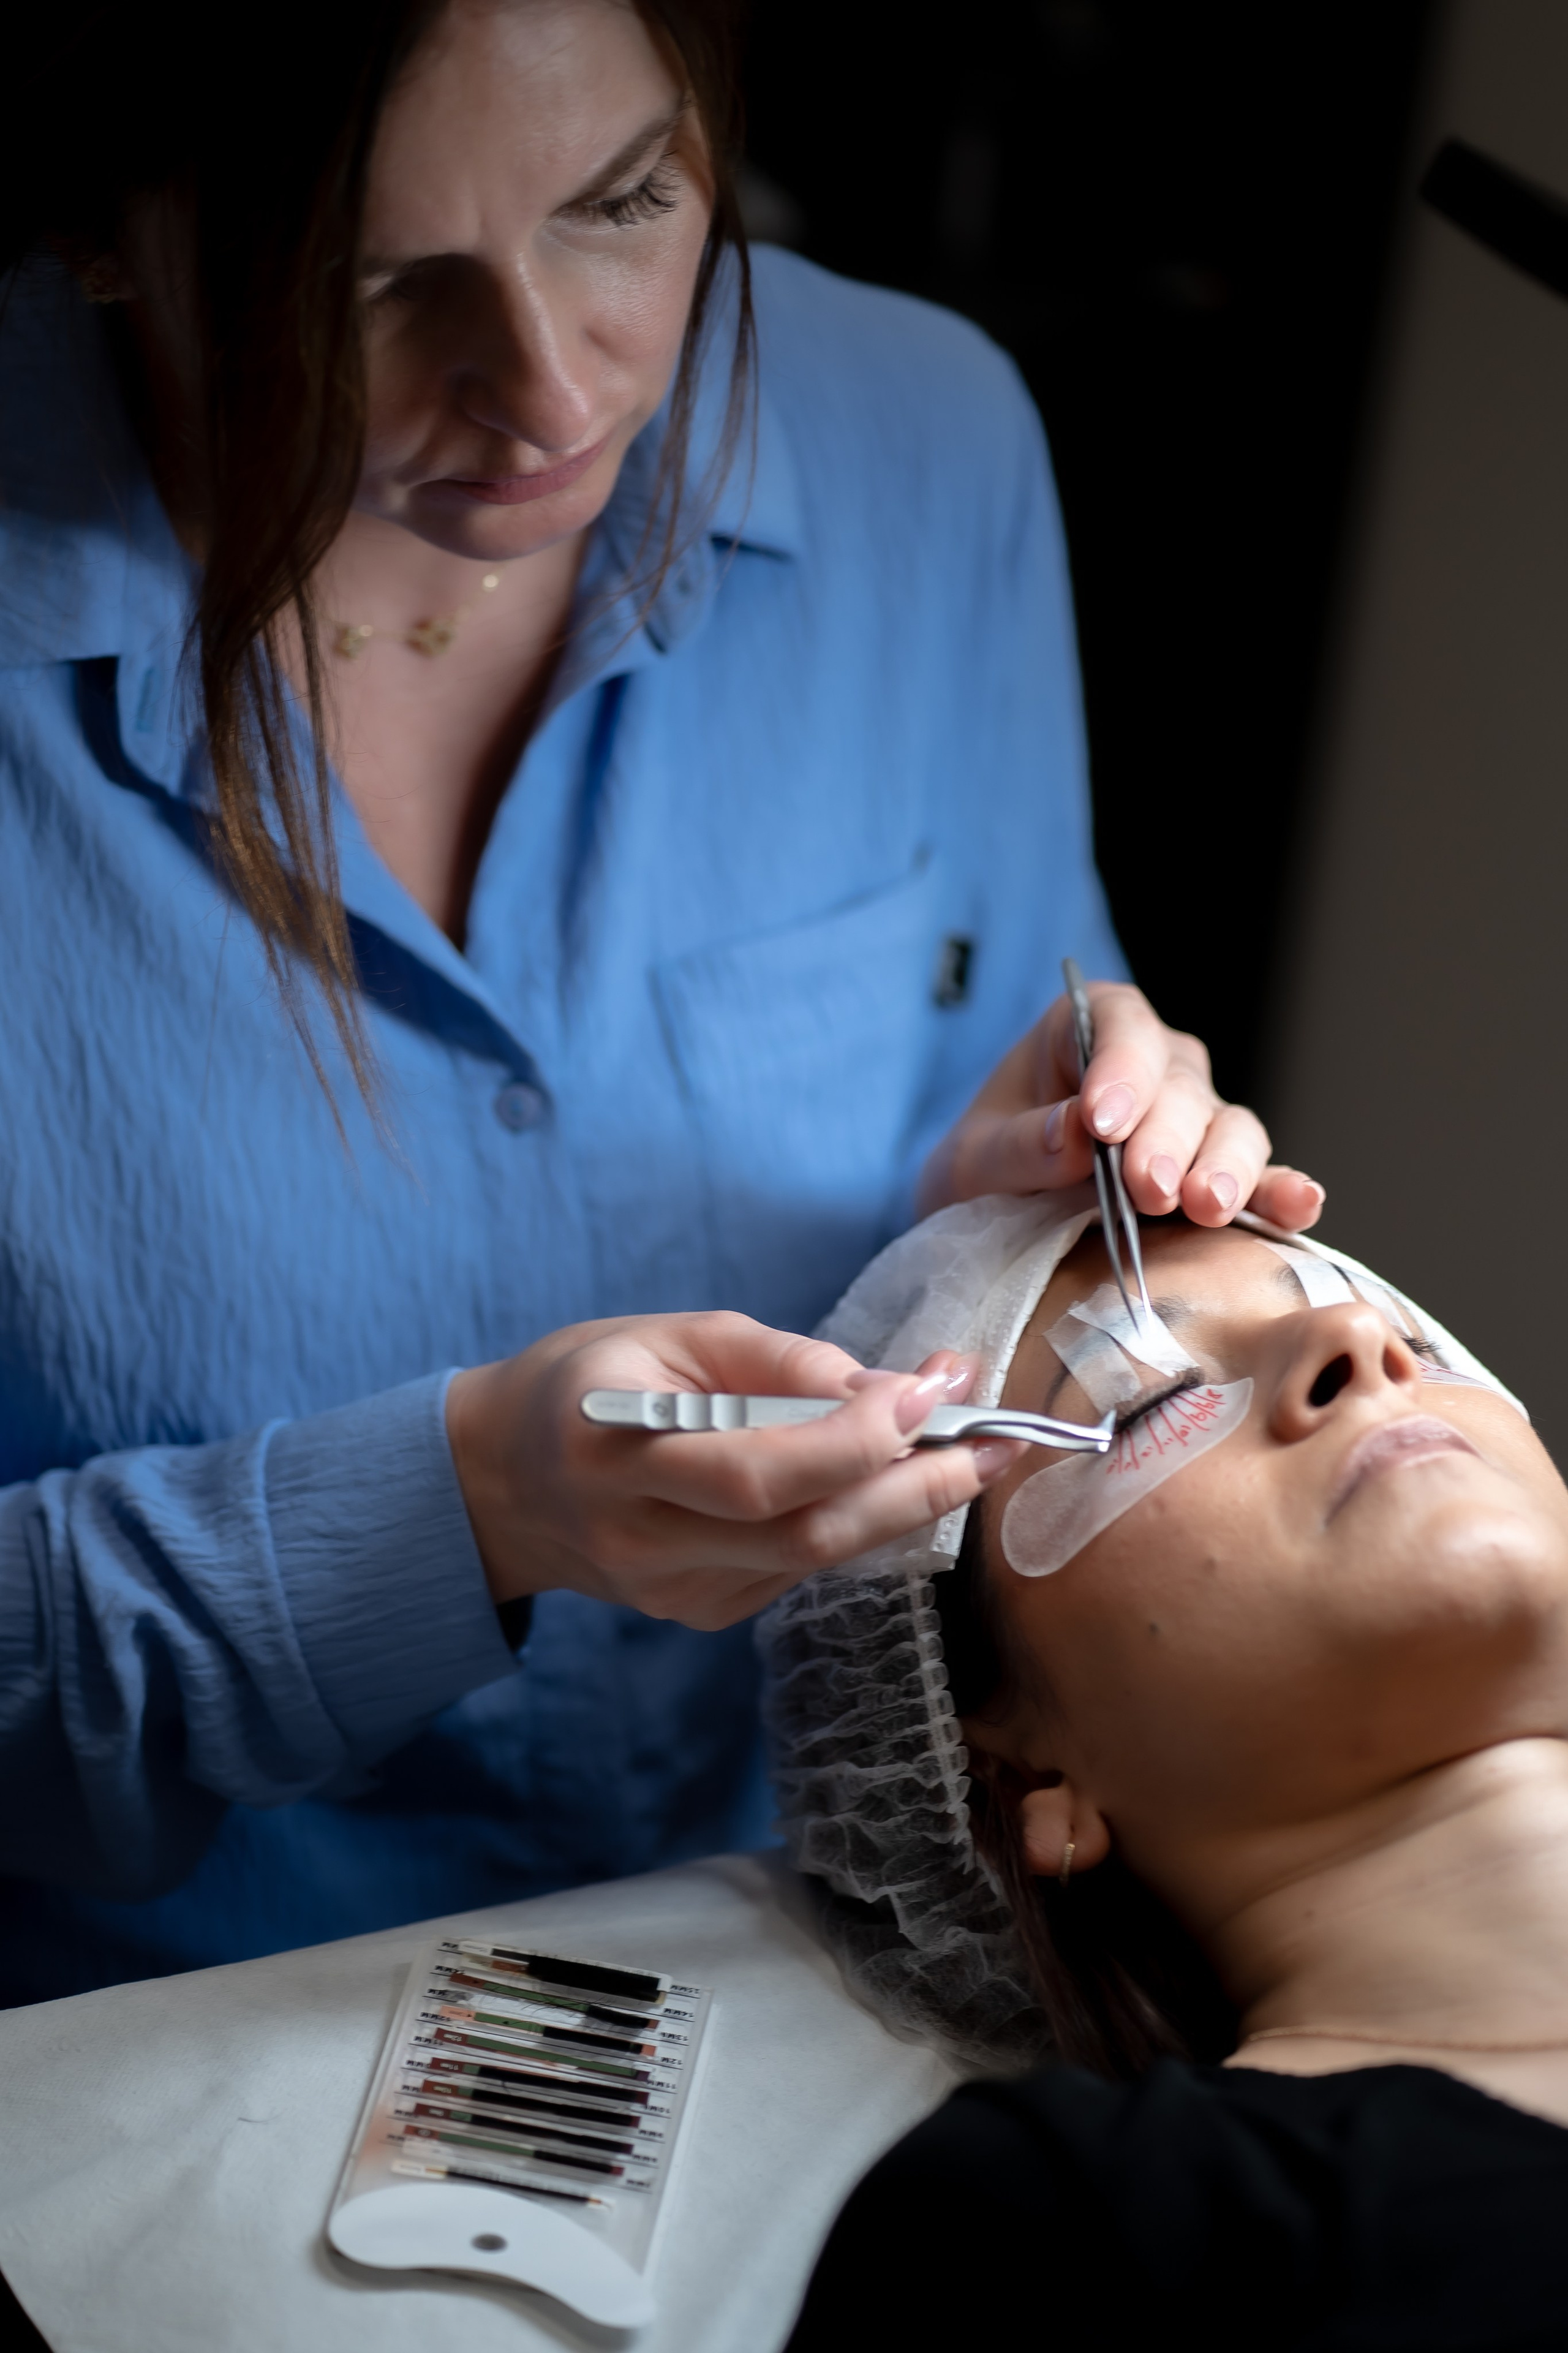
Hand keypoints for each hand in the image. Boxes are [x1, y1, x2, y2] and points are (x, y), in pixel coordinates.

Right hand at [446, 1317, 1020, 1630]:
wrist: (503, 1482)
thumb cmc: (588, 1383)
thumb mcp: (666, 1334)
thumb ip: (775, 1360)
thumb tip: (884, 1385)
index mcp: (617, 1452)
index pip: (759, 1471)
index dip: (858, 1437)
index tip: (932, 1387)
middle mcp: (641, 1539)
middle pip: (805, 1533)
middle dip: (916, 1487)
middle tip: (996, 1441)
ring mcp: (672, 1590)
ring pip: (814, 1562)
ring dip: (905, 1507)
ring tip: (970, 1454)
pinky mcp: (698, 1613)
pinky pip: (797, 1570)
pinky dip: (854, 1524)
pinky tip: (886, 1482)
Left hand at [917, 978, 1323, 1229]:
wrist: (996, 1222)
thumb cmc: (984, 1172)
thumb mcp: (972, 1162)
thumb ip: (1017, 1146)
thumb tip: (1074, 1132)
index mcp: (1089, 1029)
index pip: (1120, 1028)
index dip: (1120, 1070)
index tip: (1101, 1123)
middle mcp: (1156, 1064)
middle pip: (1180, 1086)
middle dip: (1165, 1137)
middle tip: (1146, 1186)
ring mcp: (1196, 1120)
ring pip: (1231, 1128)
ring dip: (1224, 1167)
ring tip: (1206, 1206)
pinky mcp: (1220, 1177)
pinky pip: (1262, 1180)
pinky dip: (1282, 1193)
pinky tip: (1300, 1206)